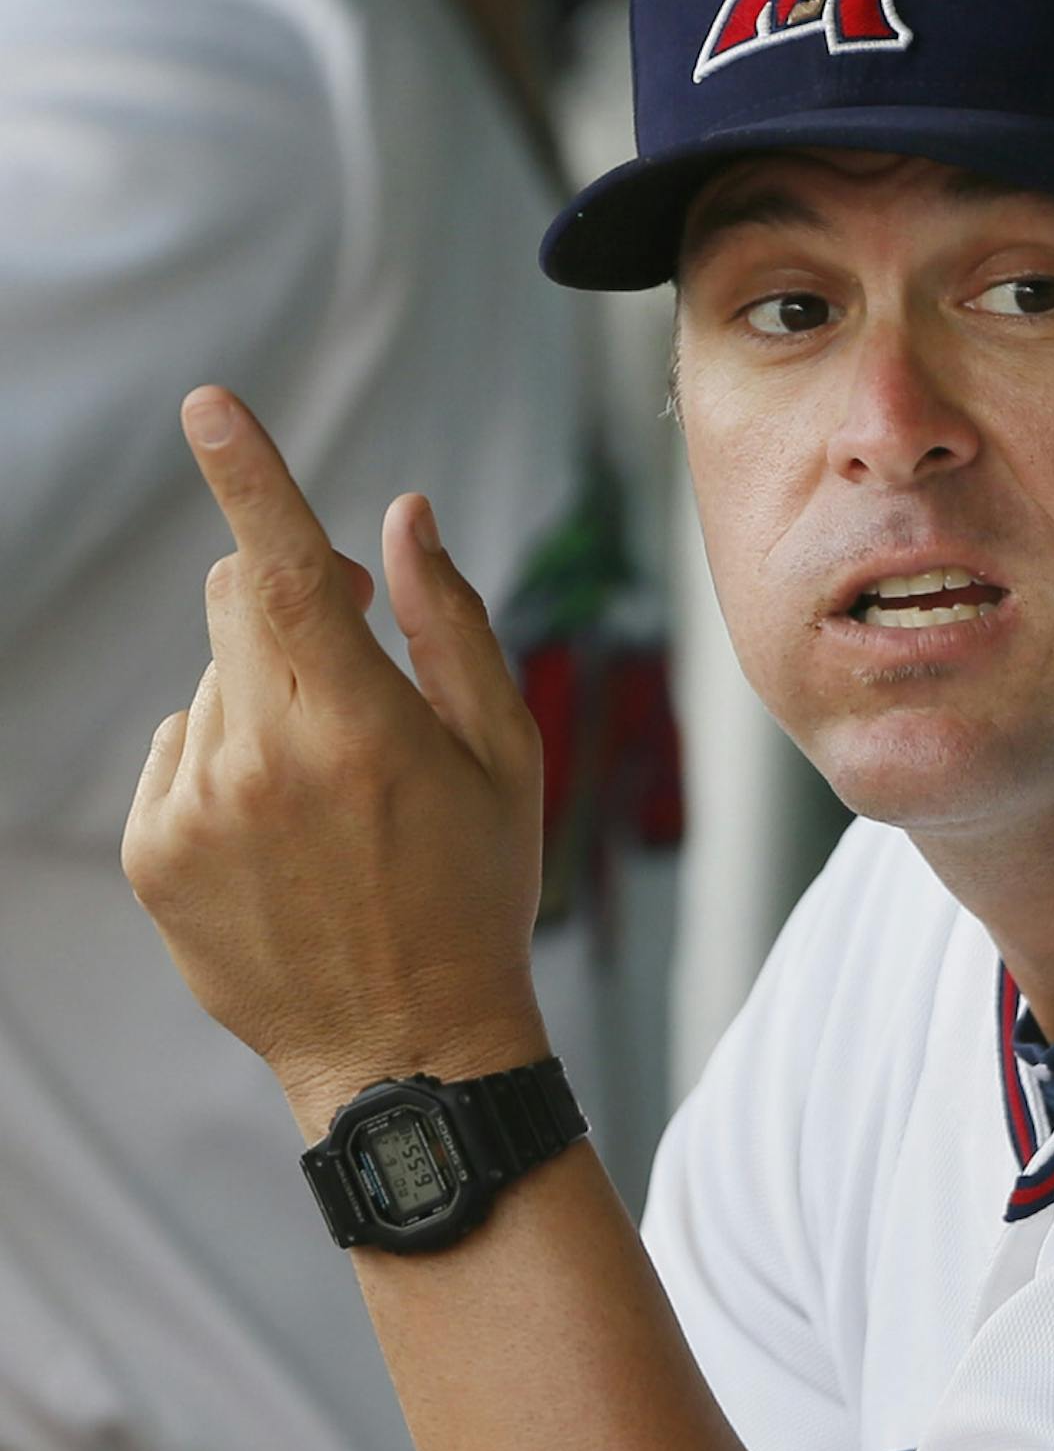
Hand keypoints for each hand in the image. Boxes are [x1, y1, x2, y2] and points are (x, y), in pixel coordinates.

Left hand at [122, 389, 547, 1132]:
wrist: (405, 1047)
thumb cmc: (475, 892)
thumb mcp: (503, 754)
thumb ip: (448, 622)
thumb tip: (401, 517)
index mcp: (355, 724)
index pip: (285, 564)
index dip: (246, 472)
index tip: (209, 404)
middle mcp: (259, 758)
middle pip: (242, 601)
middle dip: (293, 597)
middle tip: (359, 651)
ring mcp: (193, 809)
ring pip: (215, 682)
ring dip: (265, 696)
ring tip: (333, 796)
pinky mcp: (152, 853)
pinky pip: (181, 753)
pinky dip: (225, 763)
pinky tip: (284, 835)